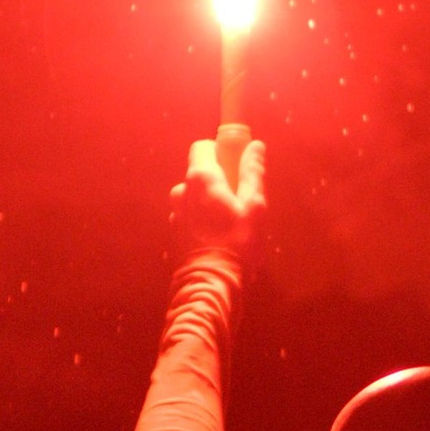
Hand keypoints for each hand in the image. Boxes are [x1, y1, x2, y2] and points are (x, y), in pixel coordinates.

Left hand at [171, 131, 268, 264]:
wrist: (210, 284)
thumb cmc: (237, 243)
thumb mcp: (254, 206)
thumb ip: (253, 173)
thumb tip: (256, 146)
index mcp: (200, 178)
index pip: (203, 146)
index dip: (220, 152)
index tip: (236, 166)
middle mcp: (181, 191)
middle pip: (198, 172)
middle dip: (218, 179)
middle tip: (239, 200)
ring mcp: (175, 213)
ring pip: (193, 196)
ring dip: (209, 202)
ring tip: (229, 223)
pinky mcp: (173, 233)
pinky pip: (189, 216)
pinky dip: (201, 219)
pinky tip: (217, 237)